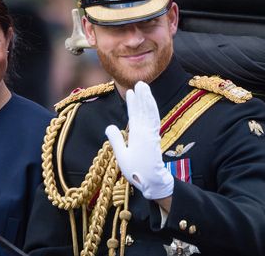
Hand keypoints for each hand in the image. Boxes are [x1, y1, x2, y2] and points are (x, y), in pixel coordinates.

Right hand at [105, 82, 173, 199]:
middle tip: (140, 83)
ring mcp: (152, 133)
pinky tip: (150, 104)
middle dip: (143, 96)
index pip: (134, 114)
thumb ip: (116, 140)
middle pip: (144, 110)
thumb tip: (109, 126)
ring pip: (151, 112)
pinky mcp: (155, 136)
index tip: (130, 91)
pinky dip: (152, 109)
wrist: (154, 181)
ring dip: (148, 99)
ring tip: (145, 88)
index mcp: (137, 135)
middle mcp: (146, 131)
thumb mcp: (121, 157)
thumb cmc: (136, 171)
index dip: (133, 102)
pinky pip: (155, 119)